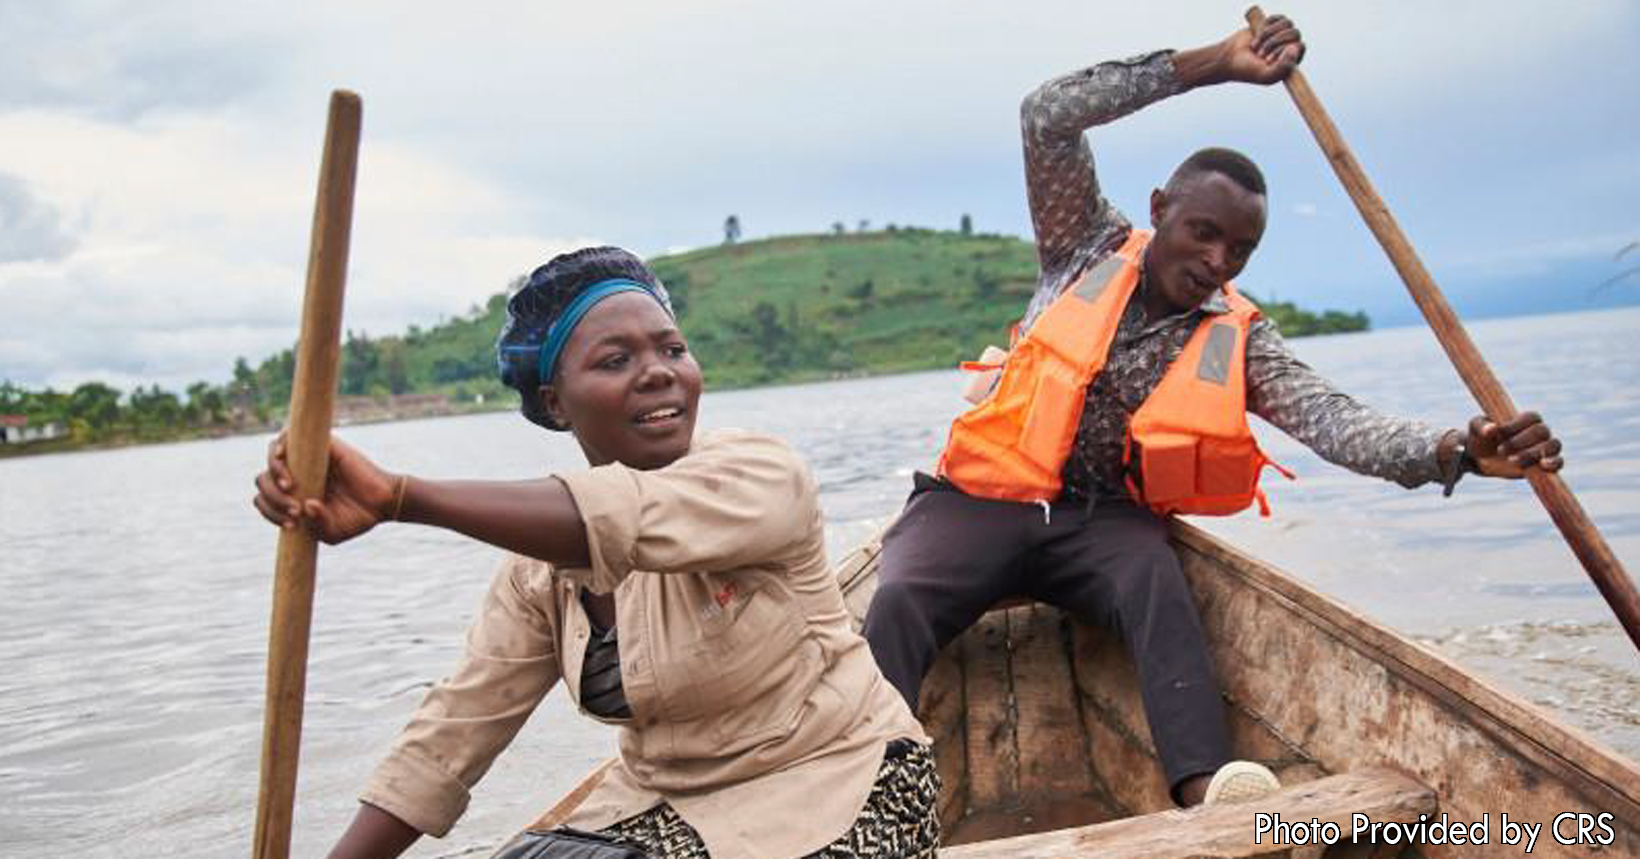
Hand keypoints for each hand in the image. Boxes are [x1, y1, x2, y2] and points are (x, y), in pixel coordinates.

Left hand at [252, 433, 399, 543]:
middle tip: (294, 510)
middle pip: (263, 477)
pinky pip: (291, 435)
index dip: (270, 511)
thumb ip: (314, 525)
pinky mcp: (323, 445)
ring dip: (274, 471)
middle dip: (273, 497)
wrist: (383, 503)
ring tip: (289, 487)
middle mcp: (298, 475)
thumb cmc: (357, 518)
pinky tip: (282, 459)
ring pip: (274, 454)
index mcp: (293, 495)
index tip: (292, 525)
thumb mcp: (331, 532)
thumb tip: (305, 505)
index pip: (264, 498)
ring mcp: (309, 458)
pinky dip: (281, 445)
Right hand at [1220, 13, 1304, 84]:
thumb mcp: (1266, 75)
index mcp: (1292, 61)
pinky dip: (1265, 27)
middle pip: (1294, 33)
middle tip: (1260, 54)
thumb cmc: (1248, 69)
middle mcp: (1289, 47)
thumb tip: (1295, 47)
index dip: (1283, 50)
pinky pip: (1277, 18)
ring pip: (1287, 24)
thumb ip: (1284, 67)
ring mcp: (1282, 34)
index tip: (1267, 60)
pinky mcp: (1273, 24)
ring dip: (1269, 34)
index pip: (1299, 46)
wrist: (1229, 58)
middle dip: (1274, 42)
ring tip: (1256, 46)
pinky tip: (1256, 37)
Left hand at [1465, 412, 1563, 477]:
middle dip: (1521, 442)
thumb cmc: (1480, 438)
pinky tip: (1543, 466)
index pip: (1532, 417)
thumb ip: (1481, 426)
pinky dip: (1555, 463)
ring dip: (1534, 453)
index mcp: (1523, 420)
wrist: (1480, 459)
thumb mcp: (1475, 429)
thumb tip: (1492, 429)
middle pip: (1542, 431)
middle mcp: (1537, 432)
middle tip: (1500, 450)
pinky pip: (1559, 462)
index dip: (1517, 426)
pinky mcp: (1543, 464)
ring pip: (1553, 445)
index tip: (1499, 433)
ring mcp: (1542, 448)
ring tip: (1513, 461)